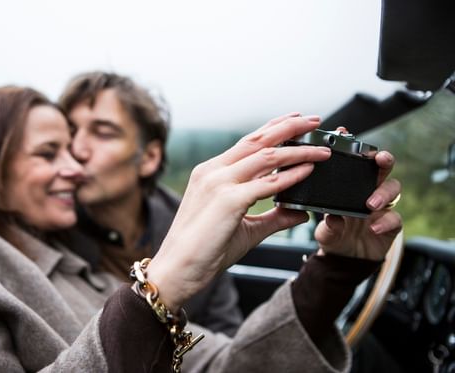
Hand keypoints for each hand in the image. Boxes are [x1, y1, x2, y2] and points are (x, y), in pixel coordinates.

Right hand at [148, 113, 331, 309]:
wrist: (177, 270)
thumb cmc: (204, 250)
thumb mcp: (243, 228)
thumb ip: (273, 218)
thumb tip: (300, 212)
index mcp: (211, 173)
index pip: (247, 143)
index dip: (273, 129)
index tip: (294, 122)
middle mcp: (213, 171)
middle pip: (258, 140)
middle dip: (289, 127)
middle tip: (314, 120)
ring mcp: (219, 183)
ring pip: (266, 156)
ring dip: (297, 149)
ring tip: (320, 148)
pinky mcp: (228, 200)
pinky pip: (267, 183)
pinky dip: (290, 175)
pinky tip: (308, 171)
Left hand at [314, 150, 402, 260]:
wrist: (345, 260)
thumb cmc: (334, 235)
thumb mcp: (324, 230)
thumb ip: (328, 224)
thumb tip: (331, 218)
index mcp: (350, 187)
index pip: (354, 163)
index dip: (353, 148)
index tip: (344, 133)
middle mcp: (368, 192)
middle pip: (381, 168)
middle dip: (383, 159)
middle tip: (379, 158)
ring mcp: (382, 207)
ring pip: (393, 189)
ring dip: (383, 193)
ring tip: (370, 204)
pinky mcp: (391, 224)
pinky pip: (395, 218)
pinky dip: (386, 221)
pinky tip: (375, 227)